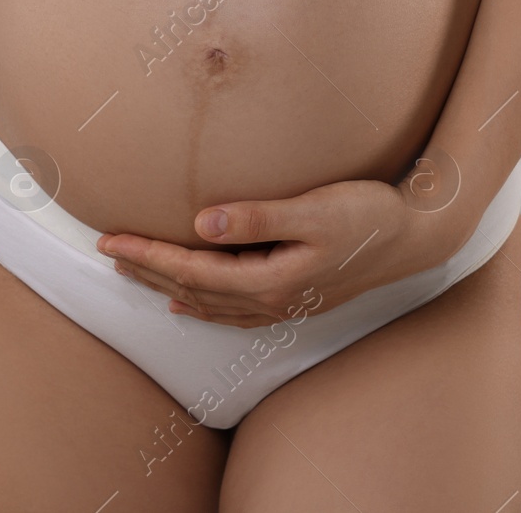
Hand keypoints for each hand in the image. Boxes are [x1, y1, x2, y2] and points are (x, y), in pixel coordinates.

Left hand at [95, 177, 459, 328]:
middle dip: (146, 270)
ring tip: (133, 271)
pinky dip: (203, 305)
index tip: (109, 239)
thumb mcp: (313, 210)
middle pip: (191, 289)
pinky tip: (188, 303)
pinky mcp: (294, 297)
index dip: (147, 255)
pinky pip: (232, 310)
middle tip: (105, 250)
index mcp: (269, 280)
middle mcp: (270, 301)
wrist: (416, 237)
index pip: (190, 270)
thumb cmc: (368, 216)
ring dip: (167, 286)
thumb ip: (257, 217)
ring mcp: (282, 304)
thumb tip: (202, 222)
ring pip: (208, 302)